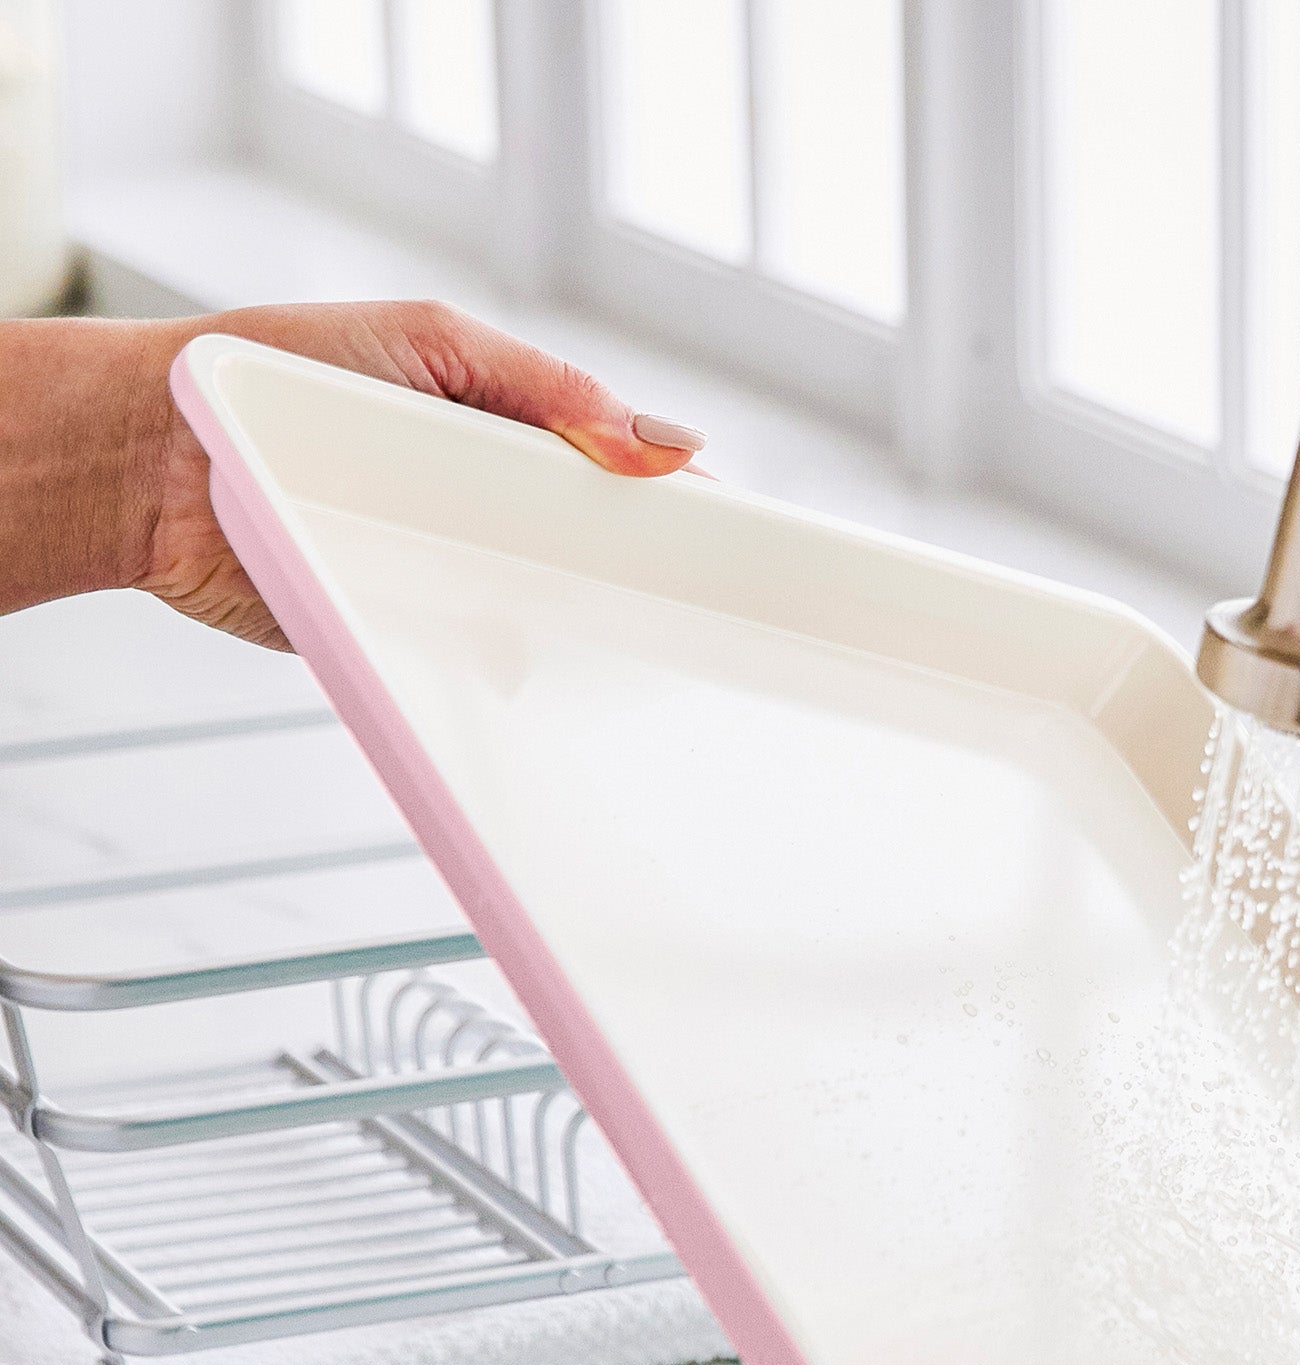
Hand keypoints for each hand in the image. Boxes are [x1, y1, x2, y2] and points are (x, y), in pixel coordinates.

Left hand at [136, 299, 704, 648]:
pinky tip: (566, 675)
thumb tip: (657, 440)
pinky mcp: (414, 634)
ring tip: (646, 636)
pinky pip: (488, 666)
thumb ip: (543, 386)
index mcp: (499, 436)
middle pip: (596, 551)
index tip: (729, 526)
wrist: (159, 465)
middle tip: (702, 593)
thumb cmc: (270, 377)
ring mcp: (456, 576)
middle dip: (648, 573)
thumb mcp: (427, 345)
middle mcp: (485, 510)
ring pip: (554, 614)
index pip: (610, 469)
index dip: (671, 499)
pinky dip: (527, 673)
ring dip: (595, 626)